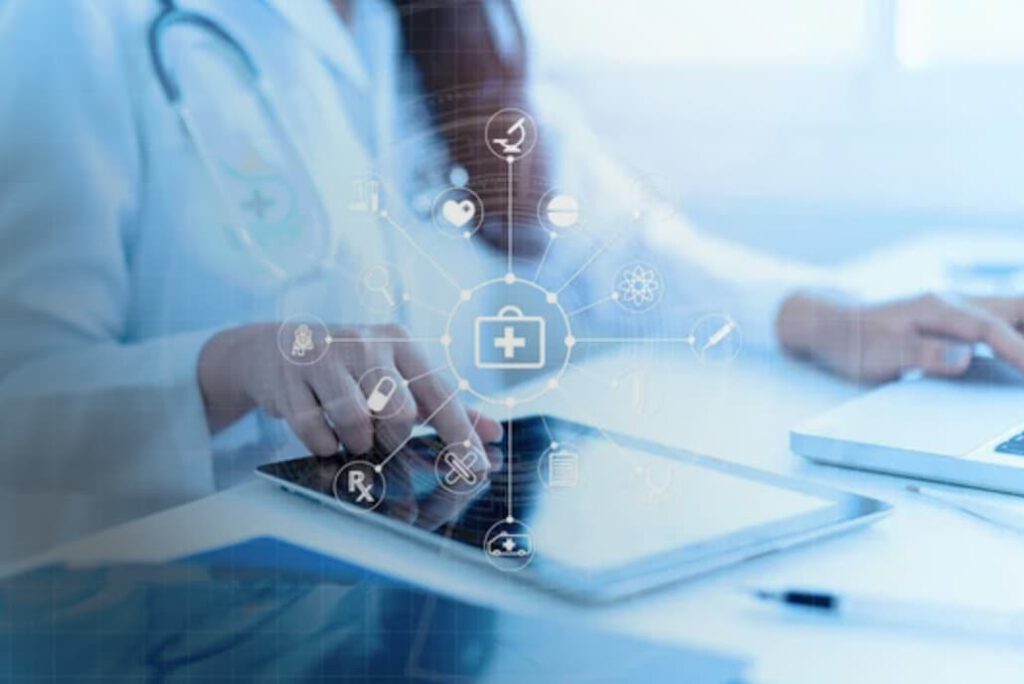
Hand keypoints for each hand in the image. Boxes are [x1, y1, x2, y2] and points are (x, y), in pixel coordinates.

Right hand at [198, 323, 501, 460]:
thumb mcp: (396, 374)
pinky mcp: (289, 377)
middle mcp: (365, 343)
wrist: (273, 349)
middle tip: (378, 435)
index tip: (473, 467)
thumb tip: (492, 435)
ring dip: (355, 442)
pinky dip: (322, 443)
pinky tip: (320, 429)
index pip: (439, 393)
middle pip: (398, 413)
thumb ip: (442, 405)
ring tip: (348, 432)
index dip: (459, 434)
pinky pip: (315, 431)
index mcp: (399, 341)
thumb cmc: (349, 367)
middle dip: (392, 438)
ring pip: (356, 422)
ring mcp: (324, 357)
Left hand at [777, 291, 1023, 382]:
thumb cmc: (851, 340)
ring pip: (1009, 309)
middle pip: (1014, 307)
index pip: (990, 328)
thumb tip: (963, 358)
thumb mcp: (879, 353)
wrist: (829, 324)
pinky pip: (997, 319)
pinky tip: (1018, 349)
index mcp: (936, 308)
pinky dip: (1016, 332)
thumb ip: (922, 354)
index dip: (1019, 352)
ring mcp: (954, 307)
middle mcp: (951, 301)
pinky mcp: (953, 318)